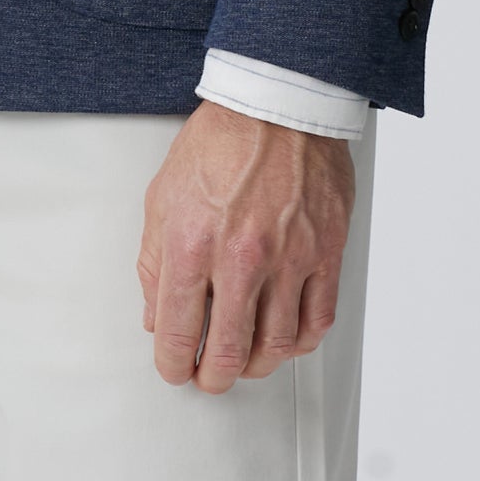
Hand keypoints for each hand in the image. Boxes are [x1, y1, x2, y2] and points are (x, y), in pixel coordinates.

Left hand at [137, 101, 355, 392]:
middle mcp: (240, 255)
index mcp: (192, 240)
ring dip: (255, 366)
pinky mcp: (325, 253)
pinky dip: (298, 343)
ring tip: (244, 362)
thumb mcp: (163, 194)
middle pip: (227, 351)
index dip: (171, 363)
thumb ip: (154, 260)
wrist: (277, 103)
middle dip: (212, 377)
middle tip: (207, 377)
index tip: (173, 368)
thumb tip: (154, 313)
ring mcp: (288, 257)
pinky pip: (316, 322)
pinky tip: (284, 339)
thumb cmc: (221, 140)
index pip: (175, 329)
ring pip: (275, 346)